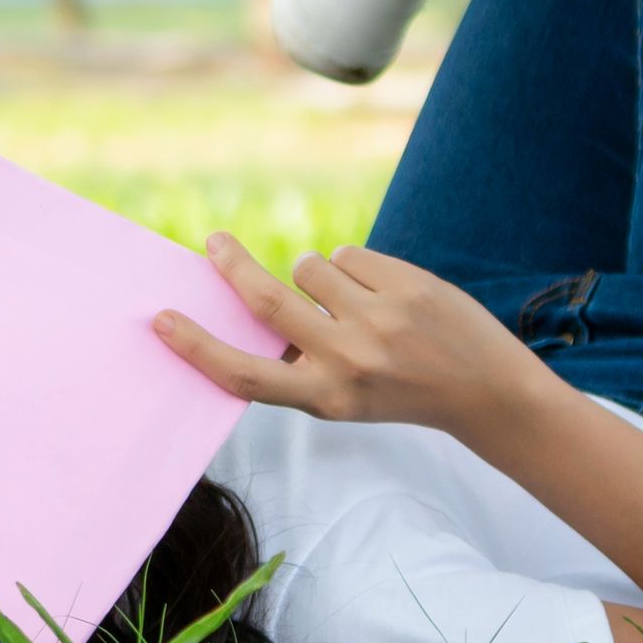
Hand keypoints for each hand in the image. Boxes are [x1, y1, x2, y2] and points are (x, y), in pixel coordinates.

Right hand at [151, 236, 553, 434]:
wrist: (482, 389)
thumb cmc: (398, 390)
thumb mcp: (342, 397)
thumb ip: (298, 364)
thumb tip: (248, 304)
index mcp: (324, 398)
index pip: (246, 375)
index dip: (197, 347)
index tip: (160, 320)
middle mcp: (348, 361)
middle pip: (268, 301)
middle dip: (232, 265)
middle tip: (214, 243)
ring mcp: (379, 321)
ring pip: (310, 267)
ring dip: (317, 273)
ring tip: (352, 300)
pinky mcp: (406, 286)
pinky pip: (348, 254)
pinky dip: (355, 267)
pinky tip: (385, 294)